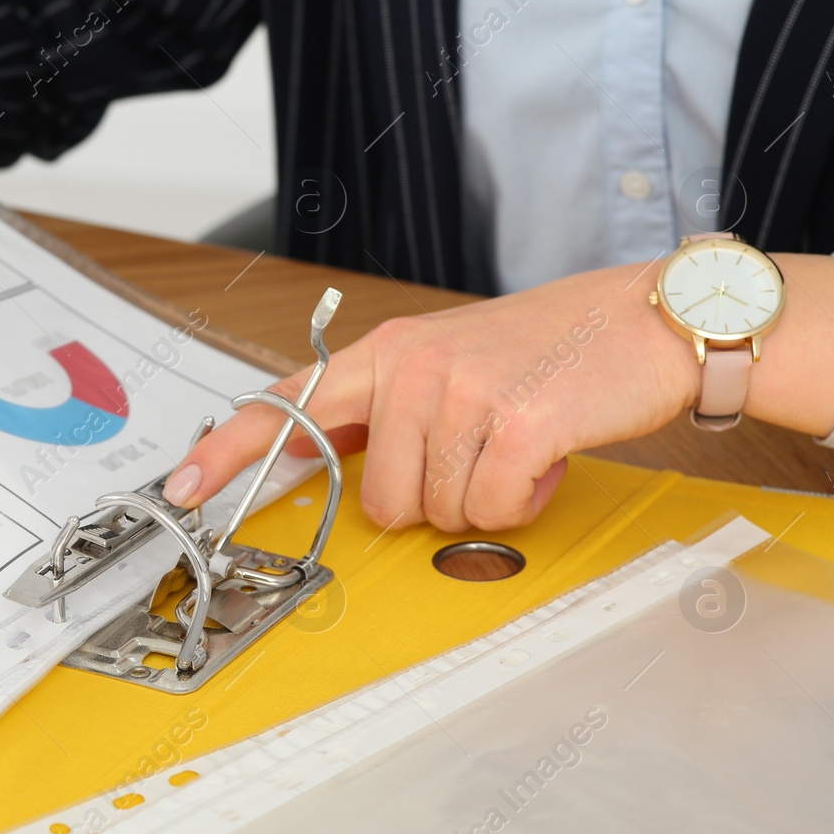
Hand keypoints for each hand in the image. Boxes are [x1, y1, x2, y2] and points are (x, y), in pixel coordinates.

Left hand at [162, 254, 833, 532]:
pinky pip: (492, 510)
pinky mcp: (514, 425)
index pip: (289, 405)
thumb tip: (329, 462)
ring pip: (438, 512)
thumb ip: (385, 411)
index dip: (230, 451)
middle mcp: (412, 368)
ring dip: (486, 497)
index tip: (185, 485)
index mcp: (388, 355)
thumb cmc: (548, 351)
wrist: (648, 321)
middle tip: (482, 452)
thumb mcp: (449, 362)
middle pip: (381, 501)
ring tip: (519, 443)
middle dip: (435, 499)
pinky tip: (548, 453)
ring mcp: (461, 394)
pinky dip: (526, 499)